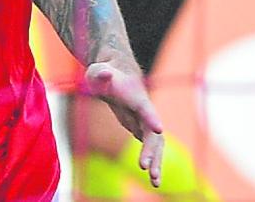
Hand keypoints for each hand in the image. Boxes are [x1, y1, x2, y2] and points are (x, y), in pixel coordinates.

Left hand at [85, 62, 164, 187]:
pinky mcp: (141, 129)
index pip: (146, 109)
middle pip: (152, 133)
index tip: (158, 129)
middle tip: (145, 168)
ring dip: (156, 162)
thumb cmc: (102, 73)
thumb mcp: (97, 72)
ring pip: (155, 145)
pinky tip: (152, 180)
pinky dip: (153, 162)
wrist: (113, 74)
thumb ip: (100, 73)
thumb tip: (102, 72)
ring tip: (154, 182)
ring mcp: (145, 121)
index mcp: (136, 98)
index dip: (151, 118)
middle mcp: (145, 112)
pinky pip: (151, 149)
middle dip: (151, 151)